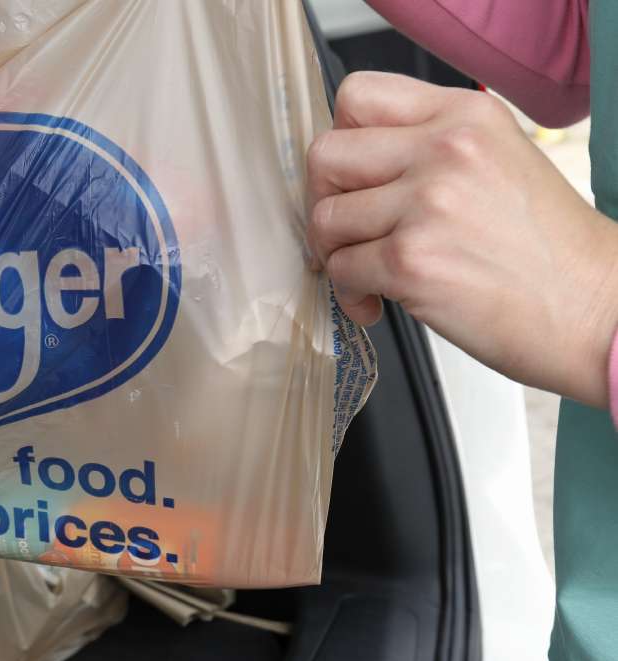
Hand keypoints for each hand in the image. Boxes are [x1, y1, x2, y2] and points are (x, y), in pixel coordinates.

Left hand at [307, 71, 617, 407]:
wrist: (594, 309)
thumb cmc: (546, 249)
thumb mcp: (497, 160)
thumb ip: (427, 146)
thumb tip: (350, 164)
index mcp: (464, 114)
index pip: (357, 96)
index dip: (341, 139)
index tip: (350, 175)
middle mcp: (445, 148)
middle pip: (326, 155)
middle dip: (324, 200)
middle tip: (347, 230)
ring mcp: (425, 203)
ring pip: (325, 218)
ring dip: (336, 253)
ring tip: (370, 274)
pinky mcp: (410, 260)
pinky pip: (339, 269)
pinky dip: (349, 292)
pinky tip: (380, 301)